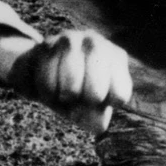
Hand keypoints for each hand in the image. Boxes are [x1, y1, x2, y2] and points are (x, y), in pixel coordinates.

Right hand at [0, 29, 132, 133]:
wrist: (46, 66)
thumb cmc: (78, 89)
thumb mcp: (92, 106)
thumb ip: (97, 120)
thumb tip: (98, 125)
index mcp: (116, 57)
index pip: (120, 95)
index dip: (106, 107)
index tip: (100, 100)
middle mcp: (97, 43)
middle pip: (96, 93)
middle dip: (85, 105)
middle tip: (81, 97)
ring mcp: (72, 40)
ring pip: (70, 88)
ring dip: (65, 99)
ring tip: (66, 92)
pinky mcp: (48, 44)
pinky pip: (47, 83)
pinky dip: (48, 94)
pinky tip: (52, 86)